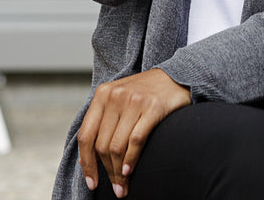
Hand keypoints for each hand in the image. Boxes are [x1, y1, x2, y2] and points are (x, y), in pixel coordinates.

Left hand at [78, 68, 191, 196]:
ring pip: (117, 146)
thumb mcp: (118, 100)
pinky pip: (136, 140)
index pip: (85, 135)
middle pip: (102, 145)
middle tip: (115, 188)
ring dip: (119, 172)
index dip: (87, 163)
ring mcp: (133, 101)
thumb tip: (86, 159)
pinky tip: (130, 171)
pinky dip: (131, 159)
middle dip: (107, 172)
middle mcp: (114, 96)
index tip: (92, 182)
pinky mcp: (152, 107)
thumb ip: (103, 123)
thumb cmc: (146, 93)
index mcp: (102, 94)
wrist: (177, 75)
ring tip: (123, 186)